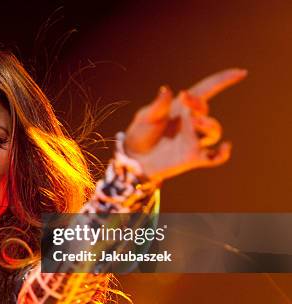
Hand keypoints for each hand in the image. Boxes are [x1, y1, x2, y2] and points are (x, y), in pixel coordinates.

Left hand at [124, 69, 246, 180]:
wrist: (134, 158)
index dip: (224, 80)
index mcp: (182, 107)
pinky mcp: (193, 156)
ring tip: (194, 122)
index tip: (241, 72)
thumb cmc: (140, 134)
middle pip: (205, 109)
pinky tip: (225, 147)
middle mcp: (191, 122)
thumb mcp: (146, 117)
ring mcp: (194, 139)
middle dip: (198, 104)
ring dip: (209, 125)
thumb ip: (158, 105)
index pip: (207, 90)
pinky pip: (215, 157)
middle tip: (186, 100)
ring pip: (214, 131)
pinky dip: (223, 154)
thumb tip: (167, 89)